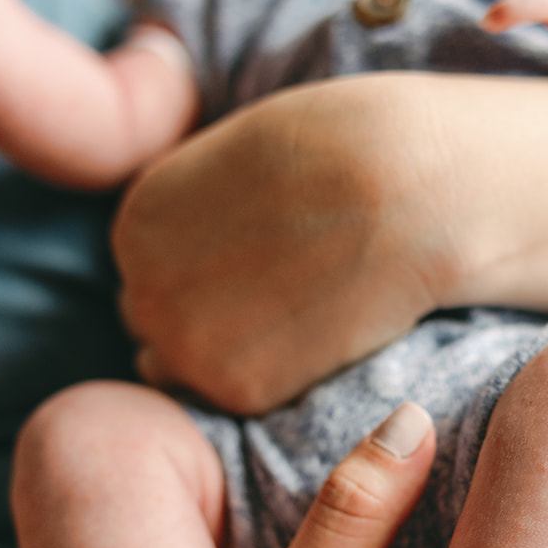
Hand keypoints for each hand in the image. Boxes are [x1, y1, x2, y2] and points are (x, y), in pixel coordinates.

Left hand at [115, 77, 455, 413]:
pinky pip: (244, 401)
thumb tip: (213, 246)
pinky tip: (322, 339)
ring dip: (235, 358)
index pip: (151, 272)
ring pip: (193, 374)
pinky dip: (279, 381)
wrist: (410, 186)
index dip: (205, 271)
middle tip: (284, 297)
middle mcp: (144, 287)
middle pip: (162, 326)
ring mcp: (186, 345)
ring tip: (303, 320)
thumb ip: (207, 206)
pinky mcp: (239, 390)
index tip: (260, 262)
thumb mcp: (241, 151)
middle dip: (210, 318)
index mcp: (137, 223)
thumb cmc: (348, 145)